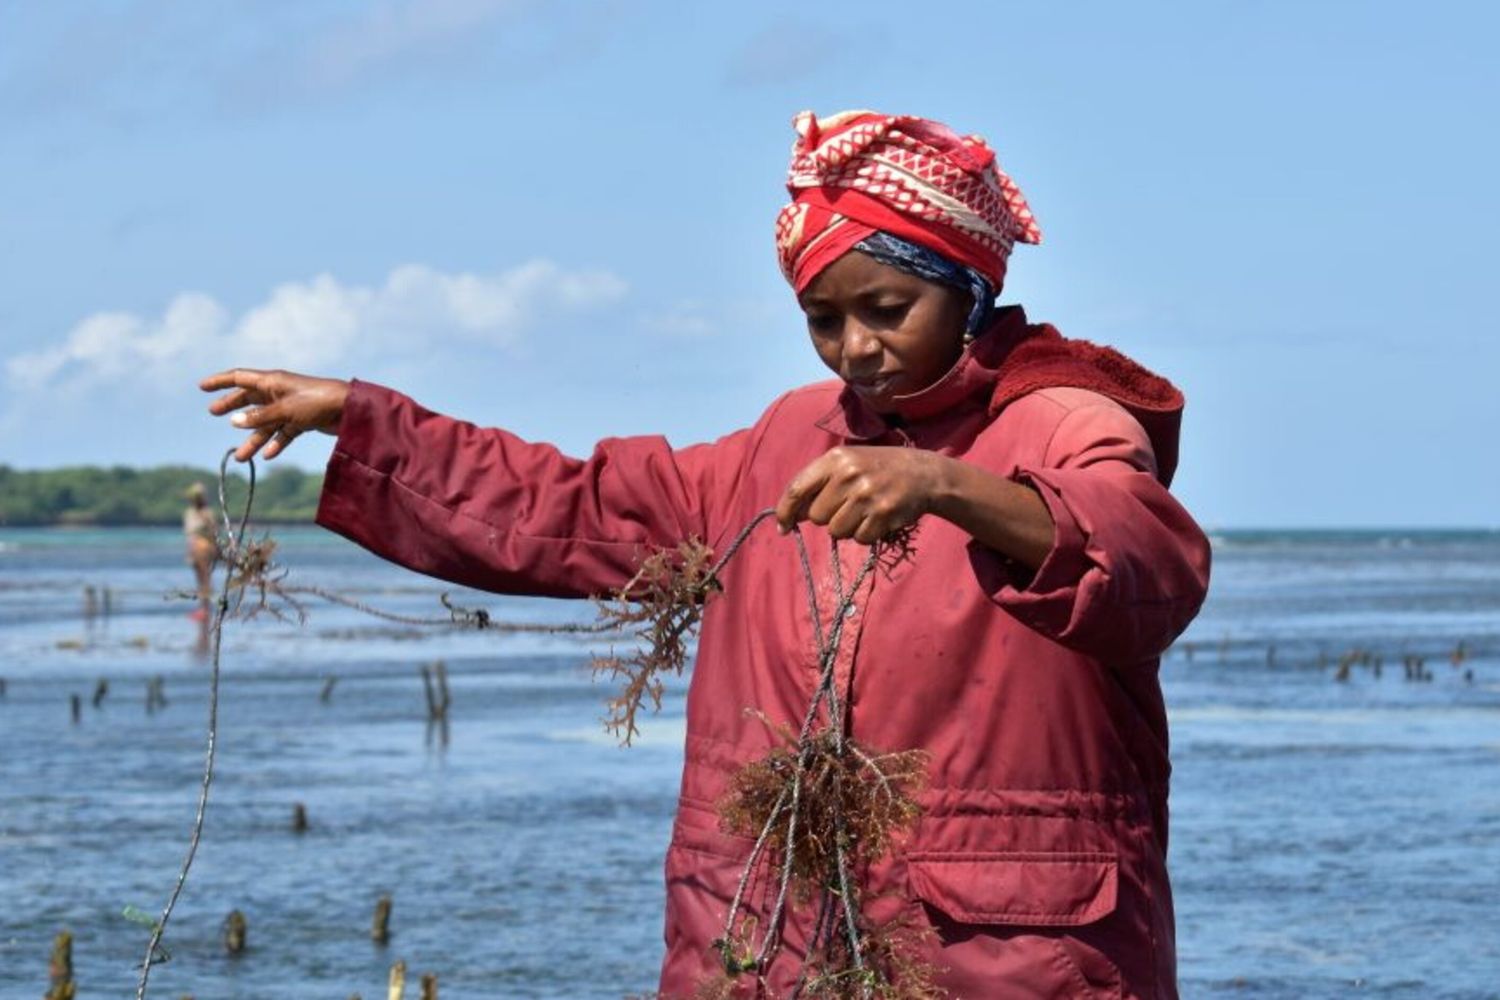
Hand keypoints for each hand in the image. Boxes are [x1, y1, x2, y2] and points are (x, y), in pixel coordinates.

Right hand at [199, 368, 350, 461]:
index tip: (202, 387)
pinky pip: (284, 433)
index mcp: (272, 381)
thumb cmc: (318, 401)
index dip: (220, 381)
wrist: (350, 410)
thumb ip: (259, 417)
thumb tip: (234, 422)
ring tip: (240, 458)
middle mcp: (279, 392)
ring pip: (266, 423)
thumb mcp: (285, 409)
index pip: (240, 377)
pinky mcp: (303, 421)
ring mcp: (291, 407)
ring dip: (253, 439)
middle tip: (212, 413)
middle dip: (232, 406)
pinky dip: (276, 444)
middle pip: (250, 399)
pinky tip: (269, 456)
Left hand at [775, 446, 943, 543]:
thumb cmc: (877, 469)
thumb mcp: (847, 463)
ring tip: (864, 510)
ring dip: (847, 527)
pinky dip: (866, 533)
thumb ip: (819, 484)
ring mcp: (867, 495)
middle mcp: (849, 475)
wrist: (923, 473)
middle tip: (848, 505)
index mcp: (835, 459)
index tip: (783, 527)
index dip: (785, 511)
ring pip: (836, 531)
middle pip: (817, 516)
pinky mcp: (883, 515)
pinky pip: (859, 539)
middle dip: (828, 517)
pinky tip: (878, 517)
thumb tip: (793, 515)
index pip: (797, 489)